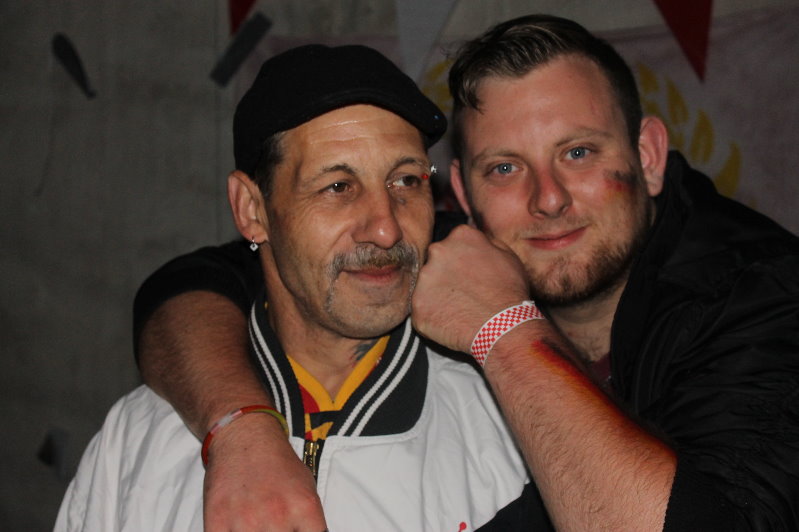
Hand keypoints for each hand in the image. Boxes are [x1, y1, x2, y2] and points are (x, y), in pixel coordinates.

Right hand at [203, 413, 325, 531]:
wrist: (244, 437)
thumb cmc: (278, 464)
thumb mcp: (308, 488)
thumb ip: (310, 522)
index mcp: (305, 508)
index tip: (295, 529)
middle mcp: (278, 517)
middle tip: (275, 525)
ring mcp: (246, 522)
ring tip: (256, 524)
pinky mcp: (217, 523)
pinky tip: (235, 526)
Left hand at [412, 225, 529, 353]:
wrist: (503, 327)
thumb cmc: (509, 292)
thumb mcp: (509, 256)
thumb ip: (487, 242)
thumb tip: (478, 241)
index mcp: (460, 236)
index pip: (452, 244)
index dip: (460, 262)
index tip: (469, 275)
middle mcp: (437, 251)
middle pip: (435, 262)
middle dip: (445, 277)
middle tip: (464, 294)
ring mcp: (424, 279)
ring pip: (425, 286)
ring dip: (437, 296)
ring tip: (459, 309)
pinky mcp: (417, 306)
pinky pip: (422, 311)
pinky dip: (433, 317)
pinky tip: (451, 322)